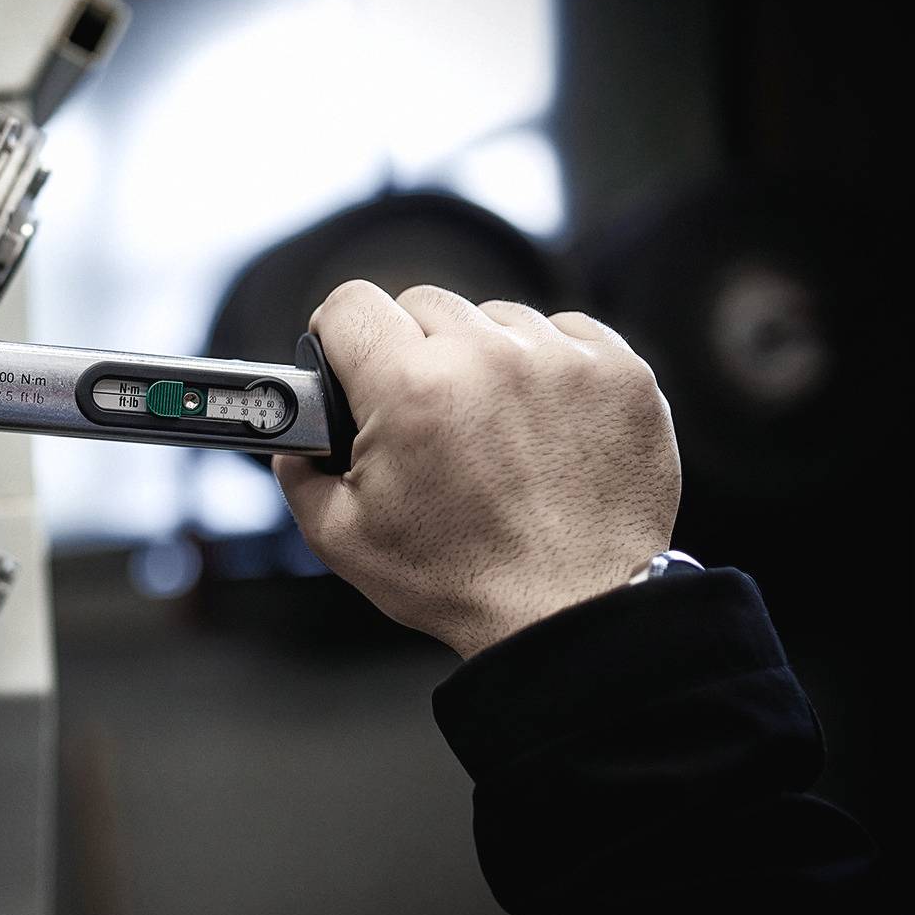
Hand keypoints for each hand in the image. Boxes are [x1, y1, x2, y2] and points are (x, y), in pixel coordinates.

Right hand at [273, 282, 680, 657]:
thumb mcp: (342, 537)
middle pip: (422, 302)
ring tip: (486, 423)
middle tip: (419, 411)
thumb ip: (298, 474)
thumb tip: (293, 442)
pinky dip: (546, 364)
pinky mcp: (621, 373)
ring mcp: (563, 359)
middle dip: (409, 349)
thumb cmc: (459, 580)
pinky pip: (566, 332)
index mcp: (410, 388)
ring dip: (480, 354)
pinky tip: (538, 420)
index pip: (350, 304)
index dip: (336, 333)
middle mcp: (487, 358)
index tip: (346, 358)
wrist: (571, 612)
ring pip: (495, 316)